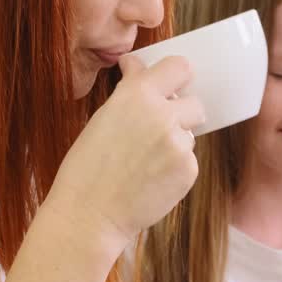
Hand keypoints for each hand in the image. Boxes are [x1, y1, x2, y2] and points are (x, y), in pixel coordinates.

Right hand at [45, 55, 204, 254]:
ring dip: (174, 142)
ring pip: (189, 134)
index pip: (179, 67)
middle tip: (159, 129)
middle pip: (194, 103)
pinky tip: (150, 179)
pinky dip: (174, 168)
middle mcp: (163, 114)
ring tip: (144, 162)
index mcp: (137, 94)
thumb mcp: (103, 118)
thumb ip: (129, 93)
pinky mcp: (188, 170)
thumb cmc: (86, 167)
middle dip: (181, 113)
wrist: (89, 215)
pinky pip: (188, 160)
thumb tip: (138, 68)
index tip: (166, 82)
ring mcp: (179, 144)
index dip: (175, 76)